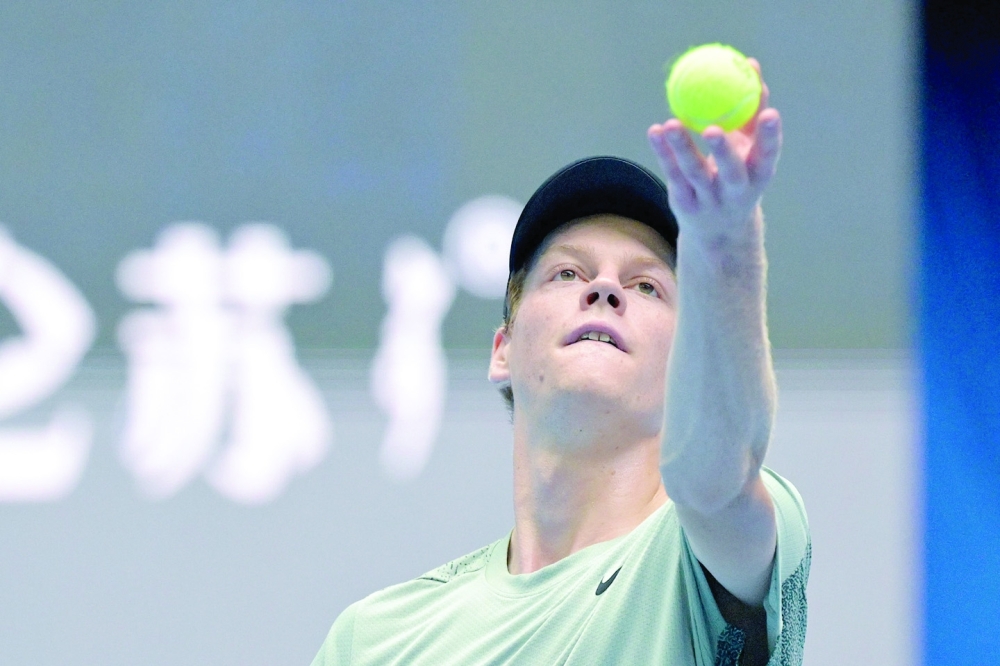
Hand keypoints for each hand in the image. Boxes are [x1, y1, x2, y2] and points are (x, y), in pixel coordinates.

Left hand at [647, 58, 780, 239]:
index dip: (770, 137)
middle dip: (724, 152)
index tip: (770, 113)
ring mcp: (709, 200)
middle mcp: (736, 192)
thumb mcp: (749, 148)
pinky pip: (673, 174)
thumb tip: (750, 66)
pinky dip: (663, 152)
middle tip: (713, 128)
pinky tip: (655, 131)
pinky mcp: (685, 203)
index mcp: (759, 175)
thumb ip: (750, 110)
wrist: (718, 229)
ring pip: (694, 173)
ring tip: (671, 124)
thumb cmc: (739, 174)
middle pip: (731, 172)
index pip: (768, 156)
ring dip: (682, 148)